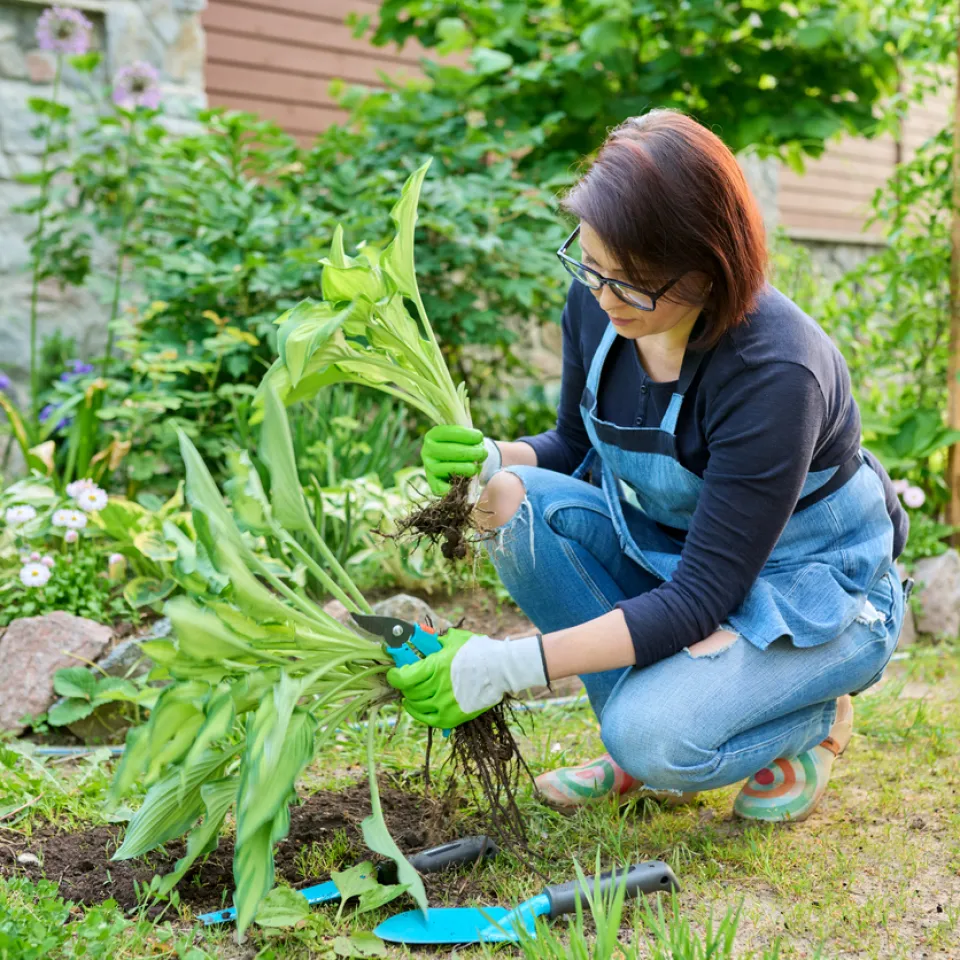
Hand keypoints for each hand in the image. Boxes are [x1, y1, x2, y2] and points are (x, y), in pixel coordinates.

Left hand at [387, 628, 546, 728]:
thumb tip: (419, 638)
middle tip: (407, 680)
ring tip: (411, 694)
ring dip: (411, 699)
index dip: (395, 675)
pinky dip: (420, 714)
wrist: (500, 670)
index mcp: (434, 668)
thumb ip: (434, 642)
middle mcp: (436, 689)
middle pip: (409, 692)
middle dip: (405, 685)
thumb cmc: (478, 651)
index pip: (402, 678)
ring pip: (416, 707)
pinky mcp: (452, 718)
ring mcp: (444, 705)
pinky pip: (428, 720)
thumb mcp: (453, 640)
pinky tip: (418, 707)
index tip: (394, 672)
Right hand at [421, 425, 498, 495]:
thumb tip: (479, 446)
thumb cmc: (462, 445)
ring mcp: (428, 467)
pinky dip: (453, 486)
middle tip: (483, 453)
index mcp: (433, 436)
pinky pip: (440, 487)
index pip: (448, 433)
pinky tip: (465, 482)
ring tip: (477, 467)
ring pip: (448, 468)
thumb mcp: (464, 437)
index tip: (479, 437)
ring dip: (467, 468)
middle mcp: (427, 451)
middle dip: (470, 452)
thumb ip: (468, 437)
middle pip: (449, 451)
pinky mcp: (432, 482)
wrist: (458, 462)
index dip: (466, 435)